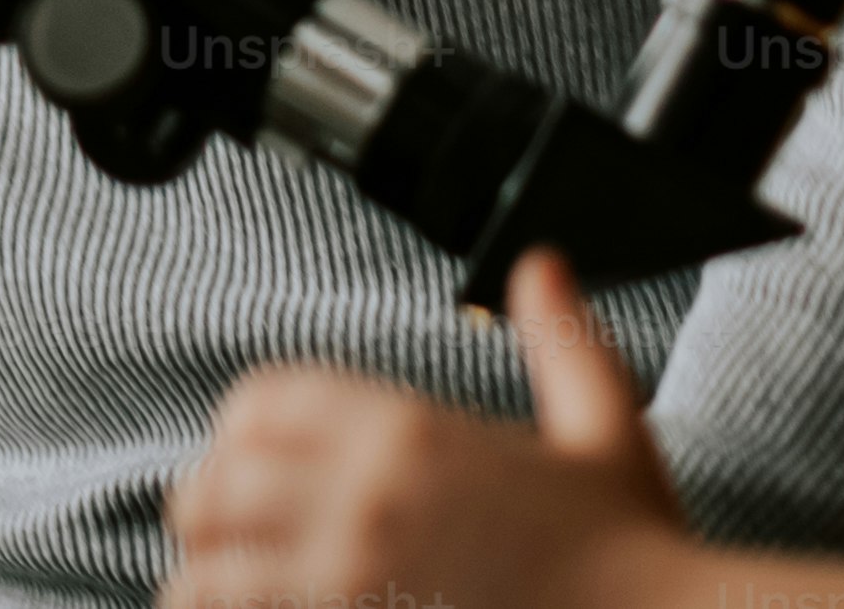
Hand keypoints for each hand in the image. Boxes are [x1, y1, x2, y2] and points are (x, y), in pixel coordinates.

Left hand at [164, 250, 699, 608]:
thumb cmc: (633, 552)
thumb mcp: (606, 427)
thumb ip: (564, 340)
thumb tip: (541, 267)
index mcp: (410, 432)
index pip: (262, 400)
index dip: (247, 430)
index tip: (259, 462)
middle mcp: (365, 499)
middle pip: (216, 484)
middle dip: (215, 511)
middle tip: (238, 539)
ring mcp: (349, 581)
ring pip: (210, 570)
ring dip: (212, 580)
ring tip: (238, 591)